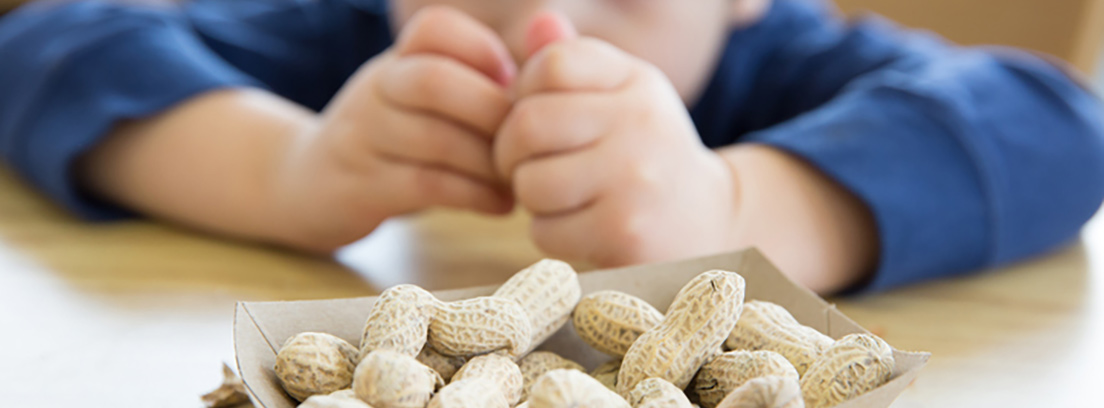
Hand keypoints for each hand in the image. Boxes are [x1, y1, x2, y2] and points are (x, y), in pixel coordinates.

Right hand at [274, 6, 517, 251]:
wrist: (309, 184)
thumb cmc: (396, 140)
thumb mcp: (424, 97)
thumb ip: (482, 77)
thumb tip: (554, 46)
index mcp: (397, 59)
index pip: (434, 28)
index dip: (481, 50)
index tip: (512, 84)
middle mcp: (376, 89)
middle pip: (432, 81)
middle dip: (492, 112)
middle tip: (528, 142)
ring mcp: (362, 138)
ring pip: (433, 139)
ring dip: (490, 162)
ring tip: (521, 179)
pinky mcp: (361, 187)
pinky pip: (425, 185)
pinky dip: (474, 195)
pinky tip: (501, 204)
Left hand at [495, 13, 738, 265]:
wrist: (708, 224)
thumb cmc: (644, 158)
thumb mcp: (622, 100)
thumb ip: (575, 64)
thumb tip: (539, 23)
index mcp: (636, 81)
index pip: (551, 64)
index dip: (524, 94)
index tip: (537, 119)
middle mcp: (641, 121)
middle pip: (528, 123)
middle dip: (510, 152)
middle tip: (526, 167)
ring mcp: (635, 177)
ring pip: (530, 181)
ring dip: (531, 199)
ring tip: (561, 199)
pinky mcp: (624, 231)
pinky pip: (544, 230)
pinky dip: (550, 235)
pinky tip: (580, 230)